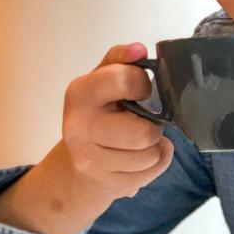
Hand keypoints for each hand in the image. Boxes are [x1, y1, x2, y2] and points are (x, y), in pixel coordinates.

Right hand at [61, 42, 173, 200]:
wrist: (80, 157)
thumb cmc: (100, 109)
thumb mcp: (105, 77)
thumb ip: (122, 58)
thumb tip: (139, 49)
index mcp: (80, 93)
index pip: (127, 81)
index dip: (142, 84)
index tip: (139, 89)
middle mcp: (78, 129)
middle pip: (143, 132)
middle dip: (152, 126)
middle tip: (142, 121)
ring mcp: (90, 161)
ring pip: (151, 155)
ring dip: (155, 146)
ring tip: (139, 139)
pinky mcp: (107, 185)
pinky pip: (152, 173)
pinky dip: (155, 163)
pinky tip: (139, 156)